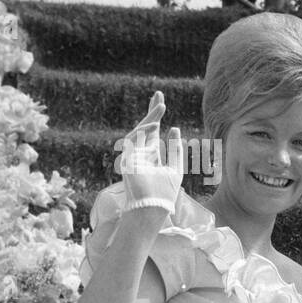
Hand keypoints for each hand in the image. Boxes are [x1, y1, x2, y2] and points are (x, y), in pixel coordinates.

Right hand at [115, 92, 183, 213]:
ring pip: (140, 131)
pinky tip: (155, 125)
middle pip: (145, 127)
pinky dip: (144, 132)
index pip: (153, 132)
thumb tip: (175, 129)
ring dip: (151, 118)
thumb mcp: (175, 168)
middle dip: (152, 111)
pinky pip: (133, 140)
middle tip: (160, 94)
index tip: (161, 102)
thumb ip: (175, 150)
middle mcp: (140, 152)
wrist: (153, 208)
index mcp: (151, 154)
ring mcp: (132, 155)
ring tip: (161, 106)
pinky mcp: (126, 159)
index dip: (156, 117)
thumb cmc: (164, 192)